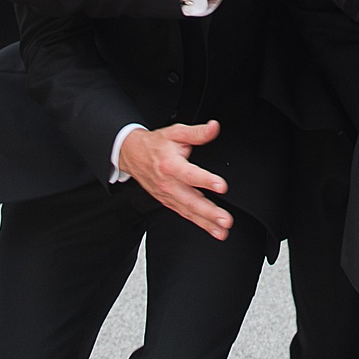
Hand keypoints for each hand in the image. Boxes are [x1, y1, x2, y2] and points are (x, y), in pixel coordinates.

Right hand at [117, 121, 232, 237]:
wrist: (133, 155)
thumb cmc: (155, 145)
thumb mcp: (176, 133)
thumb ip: (197, 133)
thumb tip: (214, 128)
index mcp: (171, 165)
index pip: (189, 175)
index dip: (206, 180)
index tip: (221, 186)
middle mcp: (169, 184)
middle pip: (190, 201)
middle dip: (209, 213)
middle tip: (225, 220)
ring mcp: (168, 196)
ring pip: (188, 212)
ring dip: (206, 223)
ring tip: (222, 231)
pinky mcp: (168, 202)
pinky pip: (185, 215)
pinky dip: (199, 224)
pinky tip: (212, 229)